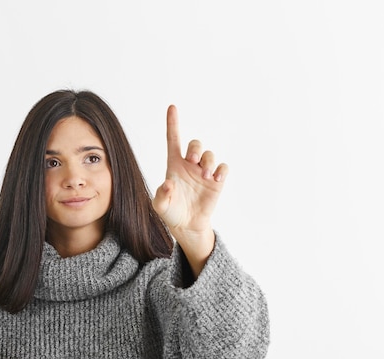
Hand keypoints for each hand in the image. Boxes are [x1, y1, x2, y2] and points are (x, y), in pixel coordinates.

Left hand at [153, 105, 227, 234]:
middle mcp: (190, 165)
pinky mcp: (216, 181)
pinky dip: (221, 170)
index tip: (172, 107)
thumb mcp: (160, 205)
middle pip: (195, 144)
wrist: (187, 225)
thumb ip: (161, 195)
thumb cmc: (171, 212)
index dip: (173, 124)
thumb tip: (168, 184)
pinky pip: (223, 168)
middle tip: (193, 160)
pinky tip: (215, 180)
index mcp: (174, 166)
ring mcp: (203, 172)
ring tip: (205, 176)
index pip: (173, 140)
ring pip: (209, 154)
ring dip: (208, 161)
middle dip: (196, 148)